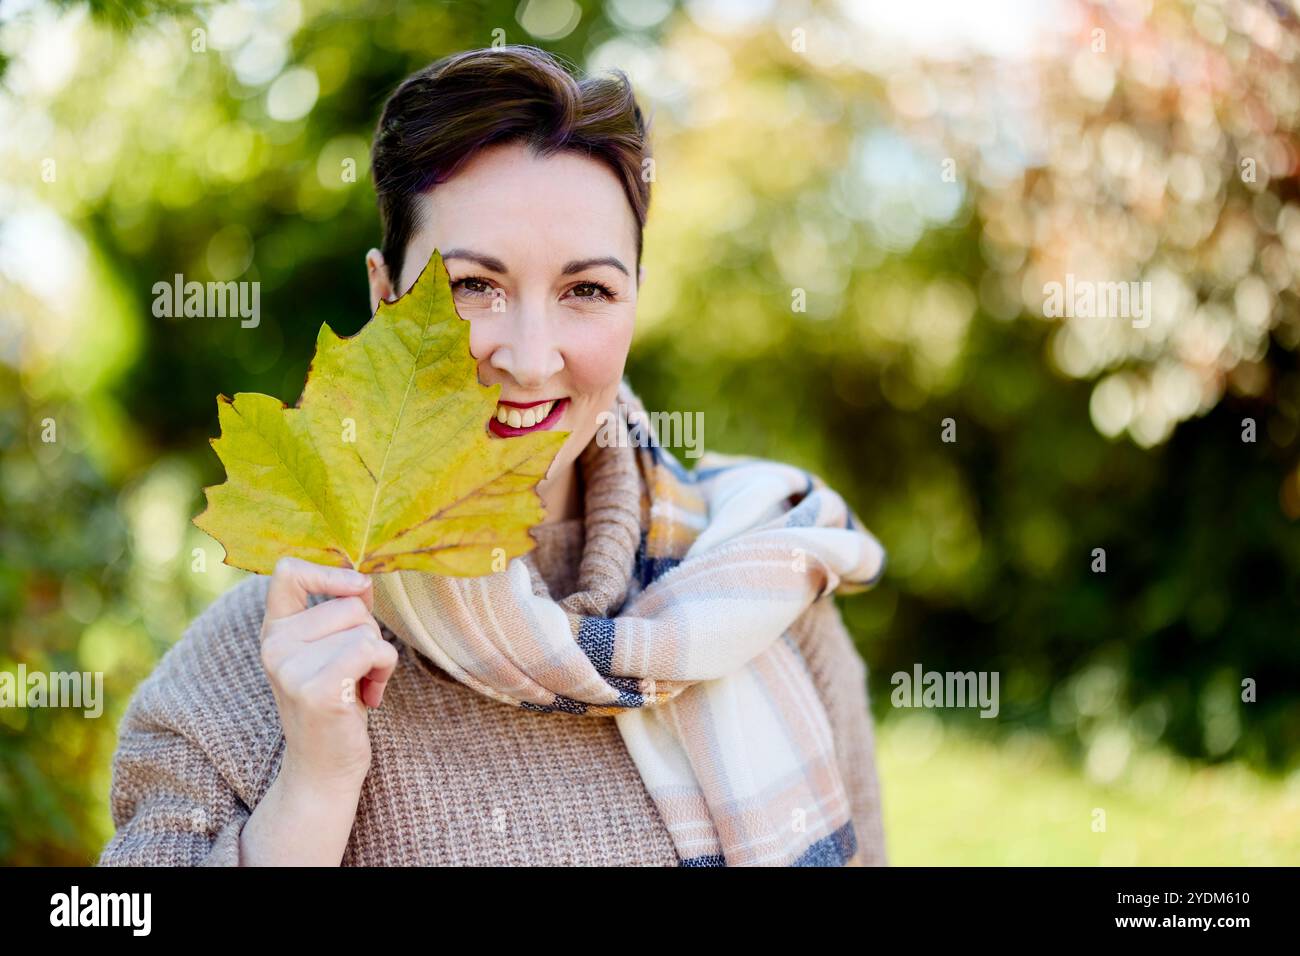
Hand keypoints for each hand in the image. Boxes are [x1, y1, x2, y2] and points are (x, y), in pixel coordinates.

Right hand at [258, 556, 397, 787]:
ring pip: (365, 628)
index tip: (357, 588)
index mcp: (274, 630)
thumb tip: (362, 578)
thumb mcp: (331, 650)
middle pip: (350, 603)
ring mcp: (291, 667)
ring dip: (379, 656)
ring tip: (360, 686)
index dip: (329, 572)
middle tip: (357, 670)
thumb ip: (341, 611)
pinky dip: (384, 668)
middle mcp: (274, 645)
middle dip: (370, 632)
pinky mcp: (317, 688)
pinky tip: (369, 696)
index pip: (288, 571)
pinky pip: (372, 649)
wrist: (323, 768)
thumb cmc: (336, 703)